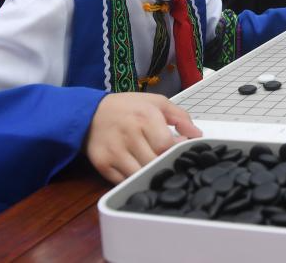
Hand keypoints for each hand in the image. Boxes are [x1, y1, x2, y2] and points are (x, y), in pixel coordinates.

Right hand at [86, 92, 201, 183]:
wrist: (89, 113)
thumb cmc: (127, 108)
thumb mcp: (155, 102)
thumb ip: (180, 116)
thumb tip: (197, 135)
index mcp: (145, 116)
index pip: (166, 145)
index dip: (176, 152)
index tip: (179, 152)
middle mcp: (129, 134)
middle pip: (155, 162)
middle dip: (165, 165)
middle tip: (169, 163)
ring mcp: (115, 151)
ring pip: (141, 175)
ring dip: (151, 175)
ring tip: (155, 169)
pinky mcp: (103, 165)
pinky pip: (125, 182)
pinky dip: (135, 181)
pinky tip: (140, 173)